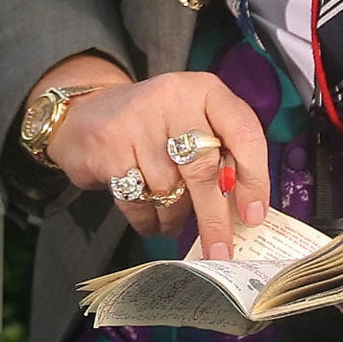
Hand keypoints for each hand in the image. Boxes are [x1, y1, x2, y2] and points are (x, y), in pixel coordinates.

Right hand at [40, 65, 268, 259]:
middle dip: (215, 219)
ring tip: (174, 220)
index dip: (254, 178)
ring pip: (168, 189)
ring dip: (175, 217)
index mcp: (205, 90)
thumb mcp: (195, 122)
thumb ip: (223, 154)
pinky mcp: (109, 146)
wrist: (88, 113)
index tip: (253, 214)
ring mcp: (137, 121)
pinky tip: (152, 218)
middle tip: (221, 252)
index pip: (243, 132)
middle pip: (204, 169)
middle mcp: (173, 98)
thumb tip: (245, 209)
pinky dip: (149, 220)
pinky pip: (138, 199)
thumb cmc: (156, 126)